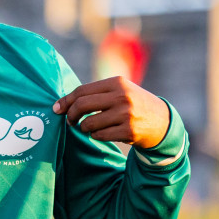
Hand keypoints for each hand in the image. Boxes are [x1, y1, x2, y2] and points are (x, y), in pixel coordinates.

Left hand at [53, 76, 169, 148]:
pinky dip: (96, 135)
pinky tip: (104, 133)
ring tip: (91, 127)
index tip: (56, 109)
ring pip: (89, 123)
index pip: (82, 91)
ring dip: (85, 128)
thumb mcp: (119, 91)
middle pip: (82, 105)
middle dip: (71, 115)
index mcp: (116, 82)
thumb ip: (95, 94)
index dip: (66, 101)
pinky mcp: (128, 131)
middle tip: (70, 121)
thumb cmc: (133, 105)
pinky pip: (99, 135)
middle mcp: (121, 96)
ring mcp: (125, 114)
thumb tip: (62, 103)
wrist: (162, 121)